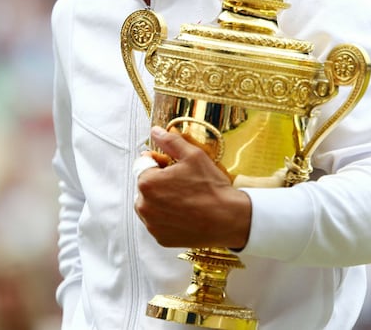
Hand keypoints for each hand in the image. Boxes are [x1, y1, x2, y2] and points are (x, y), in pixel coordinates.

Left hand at [135, 126, 251, 248]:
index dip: (159, 162)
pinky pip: (157, 222)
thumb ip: (170, 141)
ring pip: (150, 204)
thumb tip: (155, 131)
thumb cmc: (211, 187)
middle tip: (182, 182)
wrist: (228, 219)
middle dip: (159, 181)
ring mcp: (152, 225)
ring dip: (161, 199)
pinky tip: (185, 213)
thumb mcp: (193, 155)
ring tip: (185, 198)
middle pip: (145, 185)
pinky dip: (167, 217)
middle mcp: (144, 206)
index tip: (174, 166)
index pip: (143, 164)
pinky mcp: (161, 238)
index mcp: (147, 183)